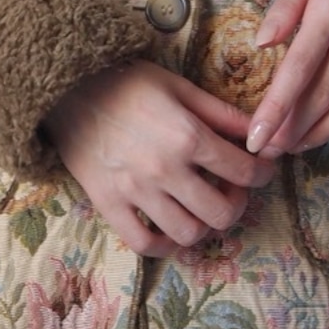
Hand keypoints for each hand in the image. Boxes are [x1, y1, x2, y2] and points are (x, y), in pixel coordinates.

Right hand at [40, 59, 278, 257]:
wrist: (65, 87)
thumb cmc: (126, 82)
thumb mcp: (180, 87)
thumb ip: (222, 114)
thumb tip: (261, 133)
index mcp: (188, 136)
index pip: (245, 172)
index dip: (263, 174)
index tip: (260, 170)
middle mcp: (165, 169)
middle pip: (222, 213)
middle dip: (237, 204)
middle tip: (231, 190)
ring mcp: (135, 191)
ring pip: (188, 234)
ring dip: (203, 226)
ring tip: (200, 207)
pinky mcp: (108, 204)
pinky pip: (144, 244)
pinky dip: (165, 246)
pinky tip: (171, 230)